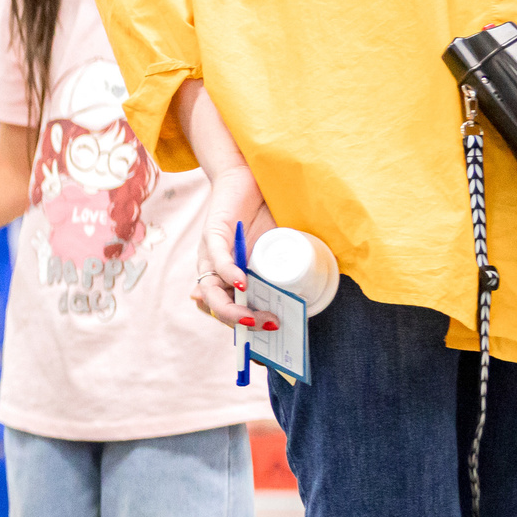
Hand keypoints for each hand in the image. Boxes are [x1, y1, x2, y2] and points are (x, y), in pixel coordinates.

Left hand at [194, 165, 276, 332]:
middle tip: (268, 326)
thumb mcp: (276, 248)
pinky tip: (243, 284)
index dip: (242, 327)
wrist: (249, 179)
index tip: (267, 337)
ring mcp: (211, 253)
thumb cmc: (264, 215)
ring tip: (253, 317)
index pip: (226, 311)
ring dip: (231, 308)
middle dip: (240, 322)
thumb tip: (306, 293)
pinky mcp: (213, 233)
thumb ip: (282, 267)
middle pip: (216, 306)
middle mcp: (215, 269)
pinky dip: (230, 273)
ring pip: (211, 289)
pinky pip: (217, 259)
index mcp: (228, 276)